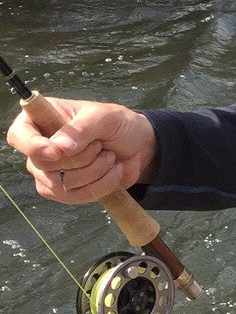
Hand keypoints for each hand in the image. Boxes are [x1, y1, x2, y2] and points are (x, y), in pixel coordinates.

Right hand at [6, 99, 157, 203]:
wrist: (138, 146)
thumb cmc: (117, 124)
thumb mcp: (104, 117)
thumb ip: (81, 129)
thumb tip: (59, 148)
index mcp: (41, 119)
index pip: (19, 135)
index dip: (32, 146)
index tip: (56, 152)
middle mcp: (40, 147)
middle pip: (43, 164)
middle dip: (82, 157)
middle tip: (101, 144)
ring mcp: (49, 172)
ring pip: (61, 183)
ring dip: (94, 170)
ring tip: (109, 156)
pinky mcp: (64, 191)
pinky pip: (75, 197)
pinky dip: (100, 185)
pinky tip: (112, 171)